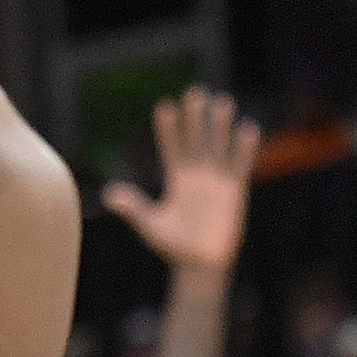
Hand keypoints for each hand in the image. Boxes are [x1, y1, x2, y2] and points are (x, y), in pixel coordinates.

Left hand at [102, 86, 258, 276]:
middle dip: (196, 118)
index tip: (164, 107)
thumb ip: (133, 207)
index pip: (171, 148)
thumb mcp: (150, 225)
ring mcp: (217, 180)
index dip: (168, 129)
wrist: (200, 265)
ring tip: (222, 102)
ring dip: (220, 126)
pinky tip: (247, 129)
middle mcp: (197, 174)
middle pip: (196, 140)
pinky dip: (244, 149)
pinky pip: (240, 166)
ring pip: (219, 147)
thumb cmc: (173, 245)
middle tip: (195, 92)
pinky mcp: (235, 190)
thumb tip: (108, 194)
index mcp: (176, 178)